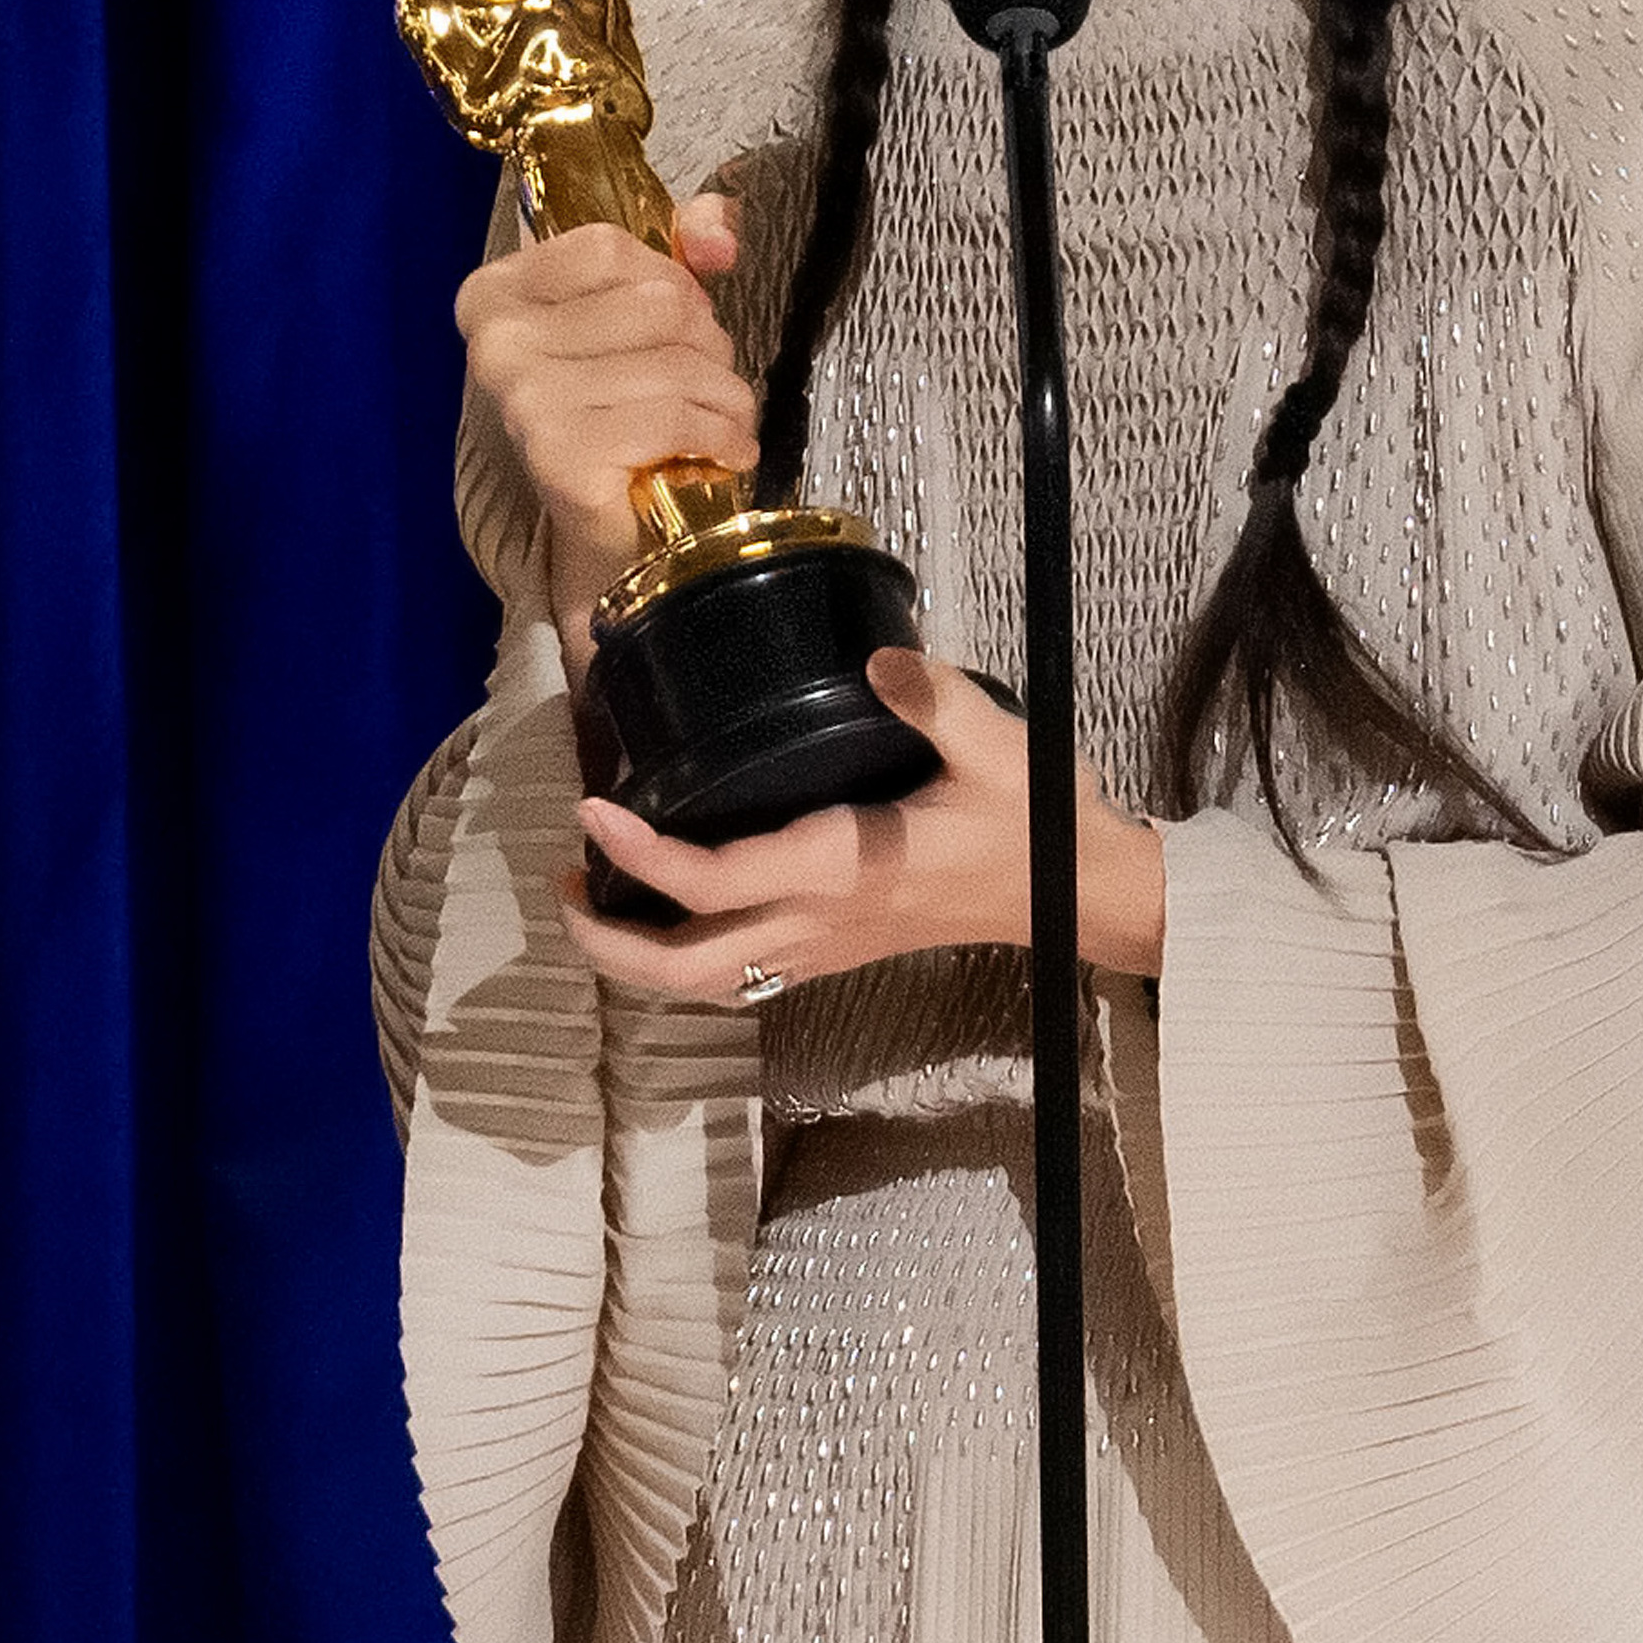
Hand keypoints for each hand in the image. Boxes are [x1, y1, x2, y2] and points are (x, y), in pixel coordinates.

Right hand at [455, 192, 750, 681]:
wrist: (609, 537)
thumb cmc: (622, 415)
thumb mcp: (642, 314)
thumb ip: (681, 248)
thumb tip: (718, 232)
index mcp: (495, 295)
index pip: (607, 245)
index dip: (669, 276)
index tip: (681, 318)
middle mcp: (495, 343)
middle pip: (655, 301)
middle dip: (707, 341)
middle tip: (704, 381)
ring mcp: (523, 400)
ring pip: (678, 362)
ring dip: (726, 395)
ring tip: (724, 420)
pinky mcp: (561, 455)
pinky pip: (675, 418)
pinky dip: (721, 436)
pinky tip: (724, 453)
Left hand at [562, 648, 1168, 995]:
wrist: (1077, 894)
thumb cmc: (1036, 821)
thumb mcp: (997, 747)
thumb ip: (934, 698)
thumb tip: (875, 656)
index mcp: (844, 871)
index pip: (716, 882)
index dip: (642, 856)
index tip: (594, 811)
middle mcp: (820, 924)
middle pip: (685, 969)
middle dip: (609, 939)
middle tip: (565, 878)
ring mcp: (826, 948)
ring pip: (707, 986)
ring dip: (638, 958)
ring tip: (595, 897)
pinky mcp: (837, 951)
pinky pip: (740, 978)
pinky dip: (685, 961)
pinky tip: (670, 917)